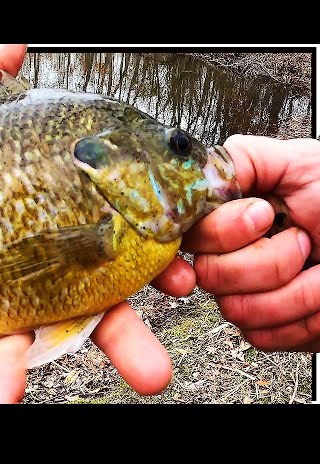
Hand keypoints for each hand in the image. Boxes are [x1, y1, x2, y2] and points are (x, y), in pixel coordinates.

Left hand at [0, 45, 183, 403]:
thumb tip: (14, 44)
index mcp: (39, 229)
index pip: (108, 251)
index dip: (150, 269)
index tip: (184, 280)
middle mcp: (19, 275)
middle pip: (80, 315)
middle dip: (121, 344)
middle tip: (154, 372)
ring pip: (11, 351)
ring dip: (9, 380)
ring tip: (1, 402)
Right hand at [160, 134, 319, 351]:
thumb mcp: (302, 163)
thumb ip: (244, 159)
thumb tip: (198, 173)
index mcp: (226, 220)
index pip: (188, 233)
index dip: (218, 234)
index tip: (259, 220)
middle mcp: (226, 257)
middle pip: (209, 275)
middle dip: (270, 259)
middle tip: (303, 239)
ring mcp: (244, 295)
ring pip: (236, 309)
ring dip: (294, 289)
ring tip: (318, 267)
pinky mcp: (266, 329)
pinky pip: (263, 336)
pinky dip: (304, 318)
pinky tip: (319, 294)